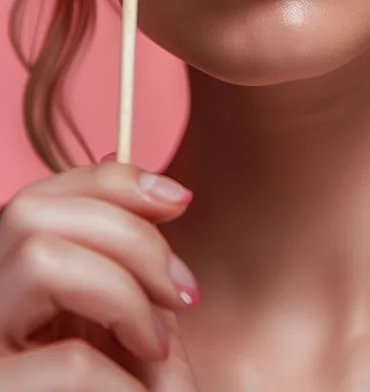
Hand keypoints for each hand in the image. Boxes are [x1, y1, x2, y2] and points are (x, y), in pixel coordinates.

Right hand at [0, 162, 201, 389]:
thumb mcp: (124, 324)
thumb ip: (122, 261)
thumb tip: (136, 169)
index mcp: (5, 283)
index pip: (37, 197)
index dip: (110, 180)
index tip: (180, 198)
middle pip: (32, 213)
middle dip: (128, 235)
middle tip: (182, 292)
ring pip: (39, 260)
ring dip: (123, 294)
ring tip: (155, 346)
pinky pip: (69, 360)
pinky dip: (124, 377)